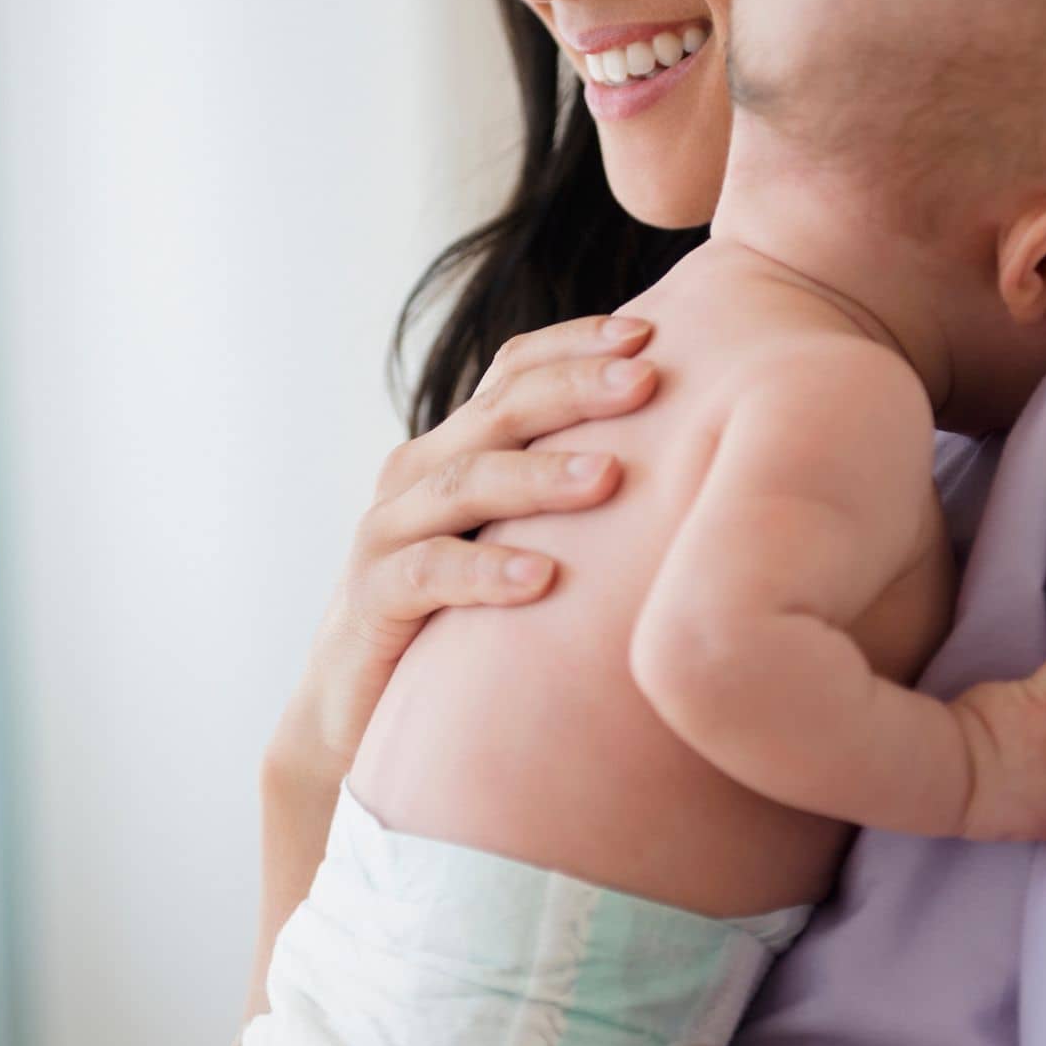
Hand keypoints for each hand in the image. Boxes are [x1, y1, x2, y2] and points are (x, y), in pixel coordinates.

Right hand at [272, 314, 658, 786]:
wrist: (356, 709)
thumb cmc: (463, 619)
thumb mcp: (518, 541)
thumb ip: (573, 498)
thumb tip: (688, 461)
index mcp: (457, 447)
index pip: (513, 370)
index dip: (574, 345)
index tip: (650, 336)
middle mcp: (418, 474)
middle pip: (497, 409)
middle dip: (574, 389)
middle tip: (645, 379)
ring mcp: (388, 531)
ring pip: (465, 481)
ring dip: (540, 476)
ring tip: (609, 476)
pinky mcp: (370, 599)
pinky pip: (428, 573)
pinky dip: (484, 571)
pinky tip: (540, 577)